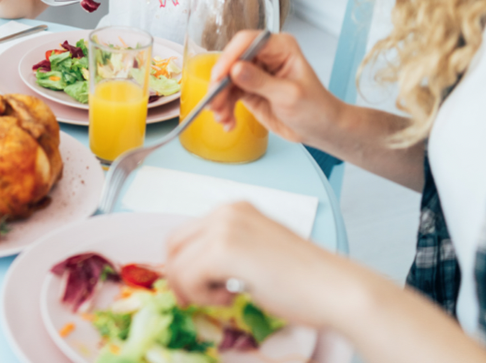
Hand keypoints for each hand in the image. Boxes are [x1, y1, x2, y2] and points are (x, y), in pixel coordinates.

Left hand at [164, 202, 356, 328]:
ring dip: (196, 289)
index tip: (197, 289)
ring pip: (177, 264)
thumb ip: (225, 252)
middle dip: (180, 276)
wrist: (336, 289)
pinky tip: (232, 297)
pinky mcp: (224, 249)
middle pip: (172, 246)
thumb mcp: (255, 253)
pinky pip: (187, 278)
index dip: (183, 265)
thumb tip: (187, 271)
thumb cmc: (303, 280)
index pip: (184, 235)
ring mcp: (223, 227)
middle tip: (201, 299)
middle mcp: (225, 211)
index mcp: (234, 209)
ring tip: (228, 296)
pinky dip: (203, 296)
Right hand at [207, 31, 343, 145]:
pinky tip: (228, 122)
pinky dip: (224, 108)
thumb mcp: (289, 95)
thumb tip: (235, 69)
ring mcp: (254, 72)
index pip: (247, 42)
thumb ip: (261, 82)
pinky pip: (228, 94)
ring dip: (219, 99)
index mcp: (280, 47)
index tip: (220, 76)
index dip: (230, 56)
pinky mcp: (248, 88)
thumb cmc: (316, 108)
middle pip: (231, 61)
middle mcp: (264, 56)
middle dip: (220, 83)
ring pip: (226, 80)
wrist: (320, 129)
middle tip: (214, 103)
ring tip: (222, 117)